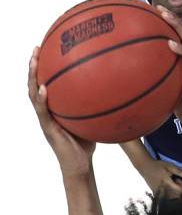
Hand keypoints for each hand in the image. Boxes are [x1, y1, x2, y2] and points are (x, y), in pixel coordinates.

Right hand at [28, 47, 95, 176]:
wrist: (80, 165)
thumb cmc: (86, 143)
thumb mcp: (92, 119)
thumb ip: (96, 105)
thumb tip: (115, 88)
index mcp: (54, 108)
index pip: (45, 83)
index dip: (44, 67)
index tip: (47, 48)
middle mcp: (46, 112)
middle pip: (34, 84)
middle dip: (33, 66)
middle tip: (36, 48)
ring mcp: (45, 120)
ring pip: (32, 95)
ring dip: (32, 78)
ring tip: (34, 62)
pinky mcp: (48, 130)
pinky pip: (43, 112)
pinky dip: (41, 100)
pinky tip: (44, 89)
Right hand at [140, 158, 181, 197]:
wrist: (144, 167)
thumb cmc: (157, 165)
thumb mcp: (169, 166)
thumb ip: (179, 171)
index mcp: (166, 183)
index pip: (180, 191)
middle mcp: (163, 190)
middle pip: (177, 196)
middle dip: (181, 190)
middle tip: (177, 180)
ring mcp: (159, 193)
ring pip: (172, 198)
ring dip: (177, 193)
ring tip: (173, 182)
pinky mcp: (156, 194)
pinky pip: (166, 198)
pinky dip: (171, 195)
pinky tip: (169, 186)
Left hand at [157, 6, 181, 136]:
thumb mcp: (167, 94)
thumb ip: (156, 84)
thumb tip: (134, 82)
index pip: (175, 39)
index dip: (166, 26)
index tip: (150, 15)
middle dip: (171, 18)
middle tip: (157, 7)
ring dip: (177, 26)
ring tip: (165, 15)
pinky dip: (181, 49)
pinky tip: (170, 43)